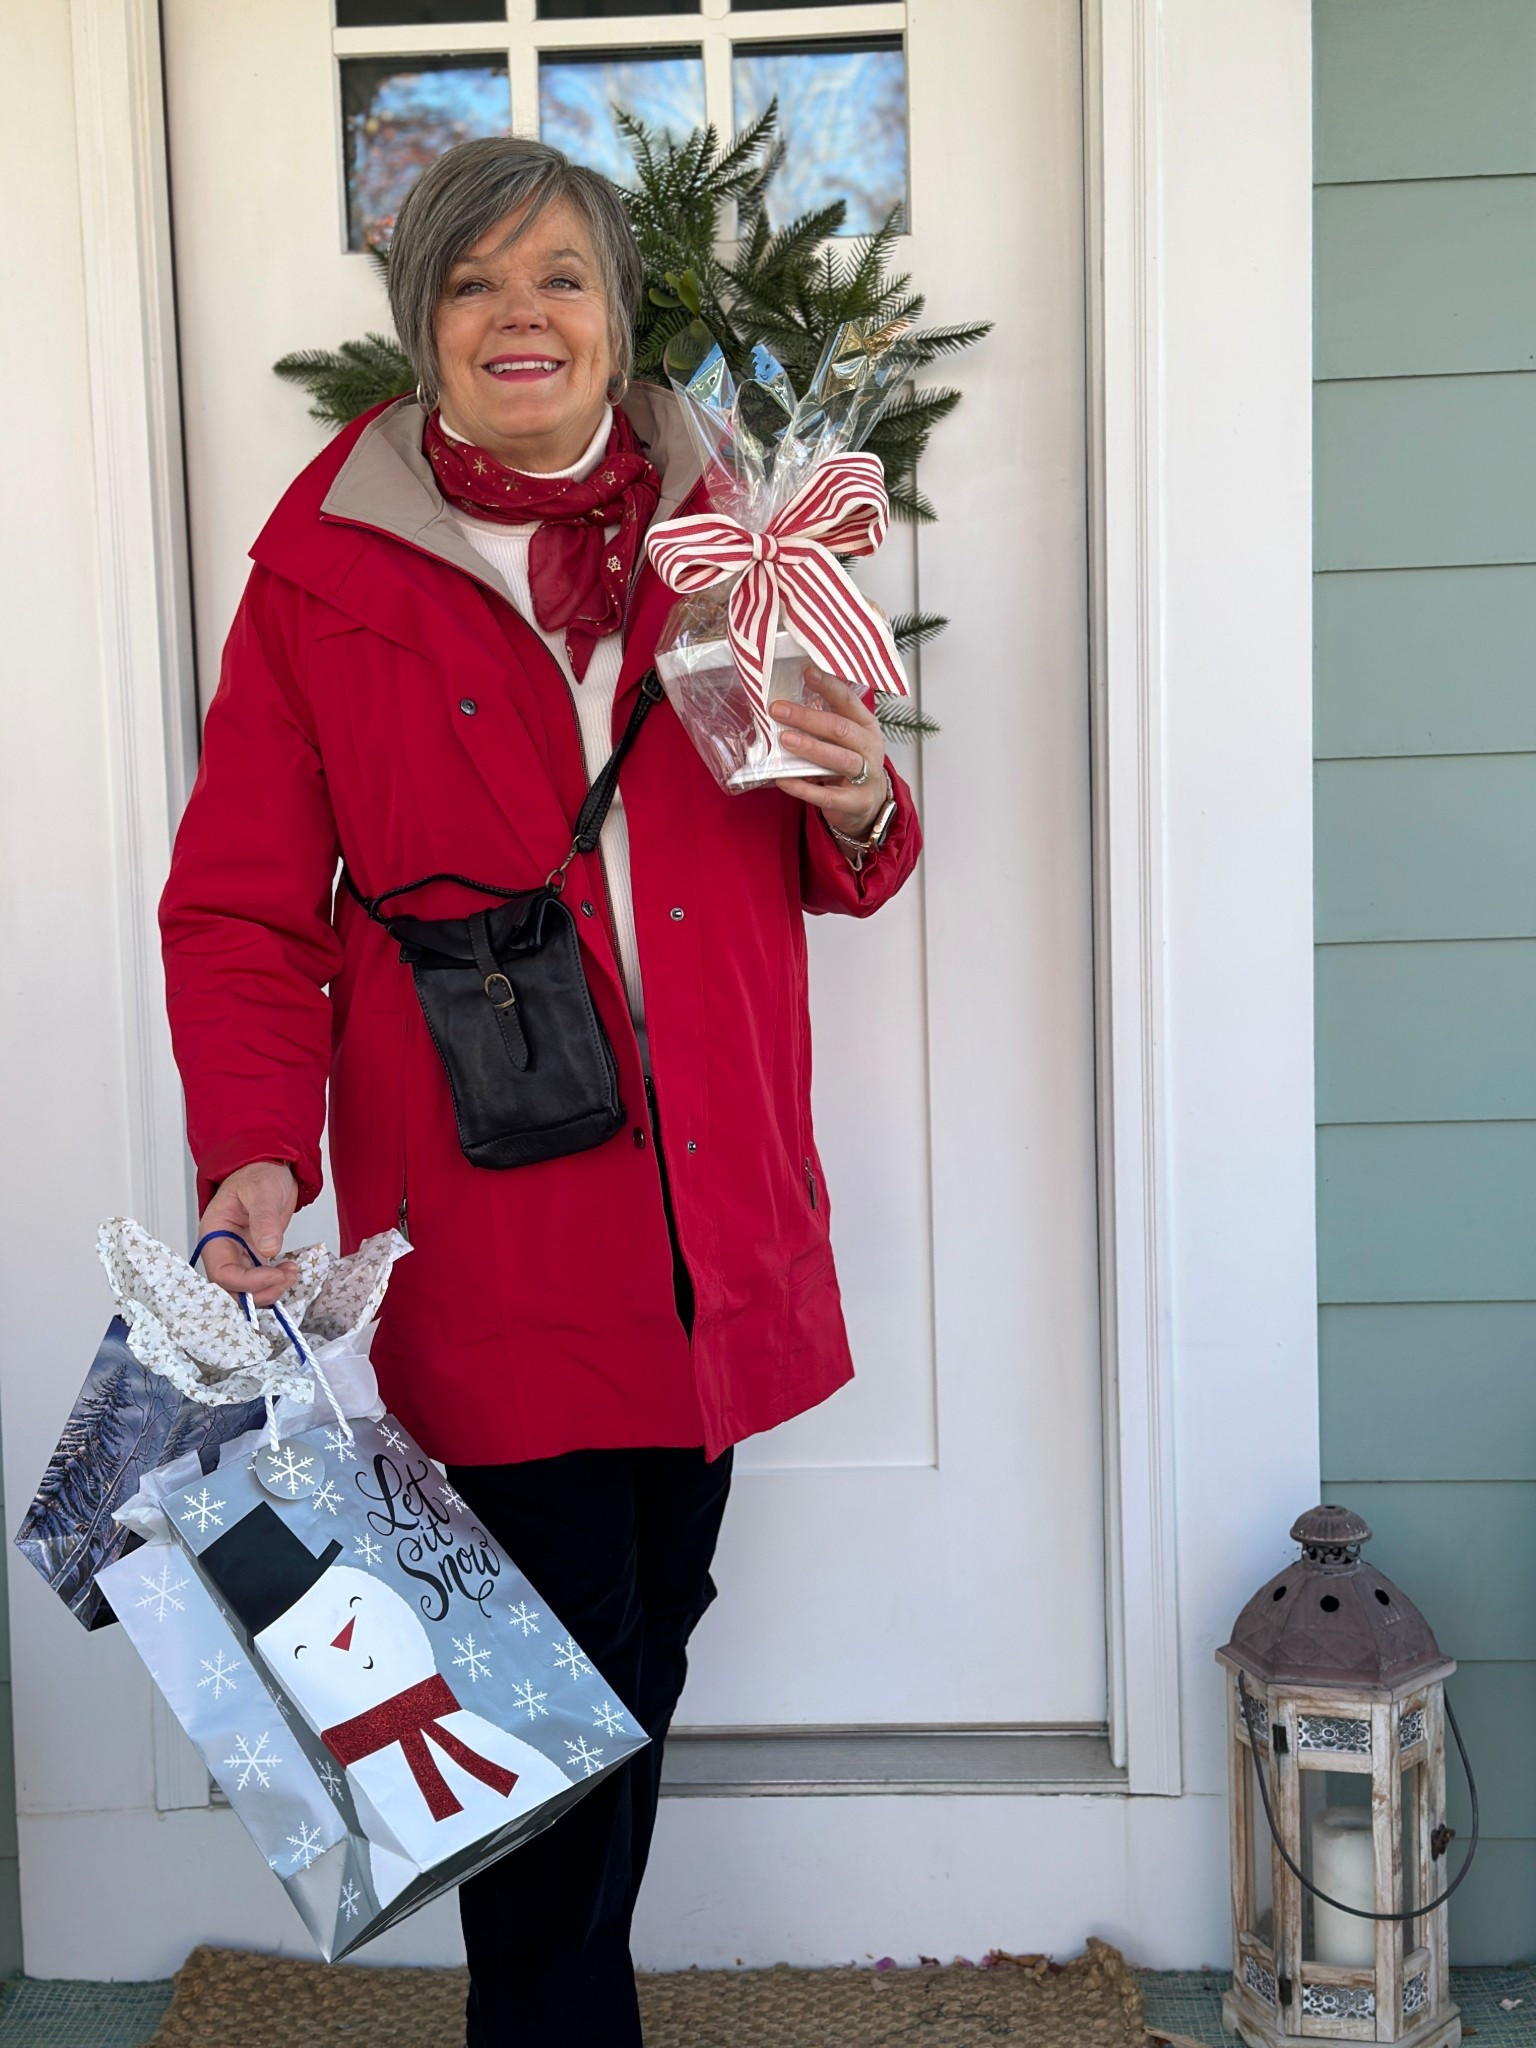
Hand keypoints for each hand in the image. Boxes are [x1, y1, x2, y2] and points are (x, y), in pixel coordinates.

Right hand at [198, 1162, 299, 1305]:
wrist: (270, 1169)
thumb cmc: (258, 1174)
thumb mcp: (262, 1191)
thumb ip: (264, 1218)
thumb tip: (268, 1248)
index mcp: (214, 1233)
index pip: (221, 1271)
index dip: (246, 1281)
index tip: (274, 1273)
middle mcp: (223, 1248)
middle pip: (230, 1288)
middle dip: (259, 1290)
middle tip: (285, 1277)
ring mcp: (238, 1254)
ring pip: (245, 1290)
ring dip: (268, 1290)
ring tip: (290, 1272)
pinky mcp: (254, 1257)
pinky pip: (259, 1281)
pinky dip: (274, 1284)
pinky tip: (288, 1271)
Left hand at [770, 670, 888, 836]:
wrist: (868, 805)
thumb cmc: (849, 762)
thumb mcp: (845, 739)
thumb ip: (824, 722)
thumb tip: (785, 701)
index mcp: (866, 725)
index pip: (848, 701)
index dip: (828, 685)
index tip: (807, 671)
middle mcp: (869, 747)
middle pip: (840, 729)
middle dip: (807, 718)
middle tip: (778, 710)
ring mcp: (866, 776)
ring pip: (839, 759)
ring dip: (811, 748)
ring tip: (785, 740)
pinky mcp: (855, 802)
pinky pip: (827, 794)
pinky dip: (804, 788)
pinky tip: (783, 780)